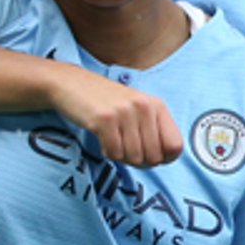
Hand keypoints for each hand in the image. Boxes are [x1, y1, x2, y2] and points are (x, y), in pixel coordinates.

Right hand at [51, 70, 182, 166]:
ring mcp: (125, 112)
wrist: (69, 84)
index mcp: (157, 105)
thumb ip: (153, 130)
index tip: (150, 155)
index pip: (175, 146)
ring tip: (113, 141)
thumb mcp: (136, 108)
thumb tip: (163, 159)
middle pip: (154, 157)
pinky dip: (107, 152)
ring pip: (134, 157)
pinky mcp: (105, 119)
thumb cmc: (104, 101)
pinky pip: (114, 153)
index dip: (163, 158)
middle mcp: (144, 107)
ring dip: (121, 156)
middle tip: (125, 149)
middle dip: (139, 161)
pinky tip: (102, 139)